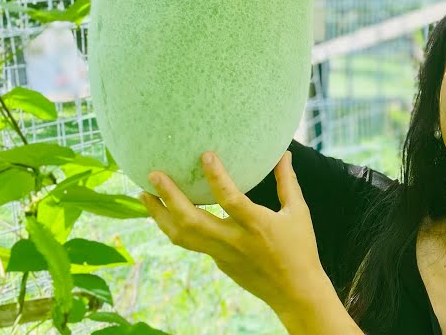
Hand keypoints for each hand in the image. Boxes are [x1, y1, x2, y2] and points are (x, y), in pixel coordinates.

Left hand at [139, 151, 331, 320]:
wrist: (293, 291)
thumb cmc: (300, 248)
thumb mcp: (298, 212)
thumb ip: (287, 182)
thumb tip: (283, 154)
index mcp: (256, 225)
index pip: (231, 199)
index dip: (217, 177)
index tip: (205, 155)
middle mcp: (234, 241)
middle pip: (191, 221)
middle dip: (169, 197)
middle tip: (153, 175)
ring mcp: (221, 254)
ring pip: (181, 236)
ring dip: (159, 214)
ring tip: (144, 194)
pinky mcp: (217, 262)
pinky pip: (189, 242)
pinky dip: (173, 225)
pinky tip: (165, 212)